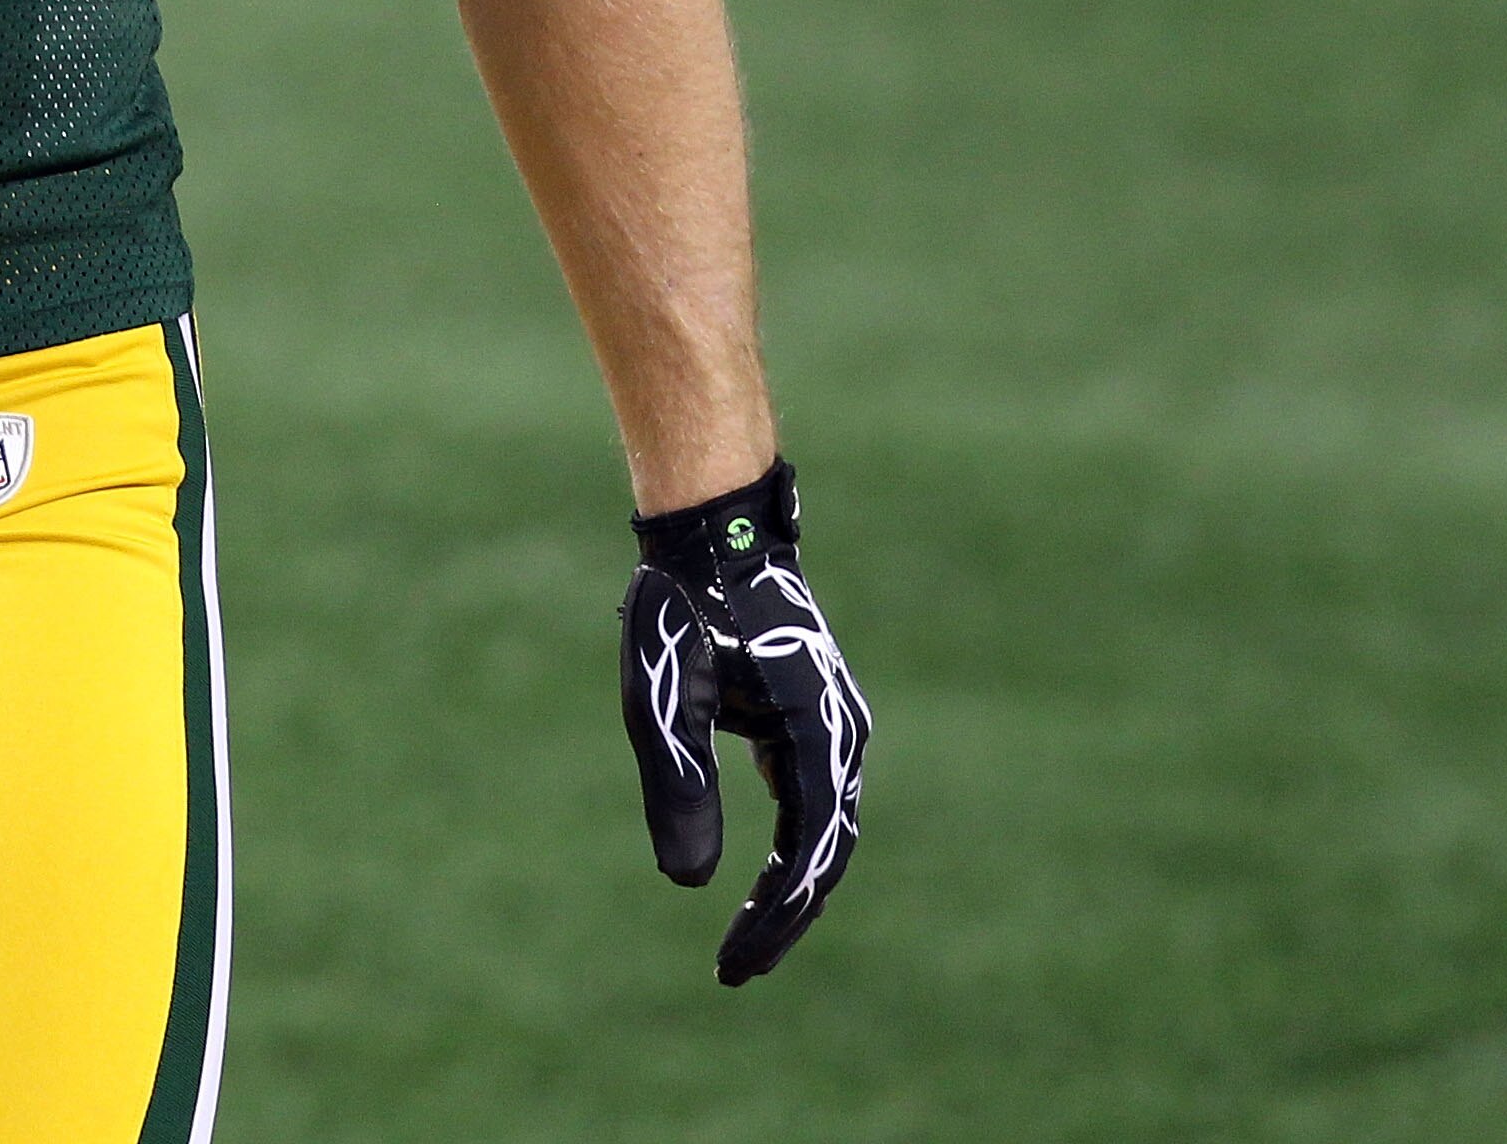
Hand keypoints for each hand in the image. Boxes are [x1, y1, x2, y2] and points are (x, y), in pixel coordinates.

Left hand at [618, 459, 869, 984]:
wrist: (714, 534)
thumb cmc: (683, 609)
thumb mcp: (665, 701)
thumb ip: (678, 786)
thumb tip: (685, 884)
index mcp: (817, 737)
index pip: (807, 857)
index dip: (772, 919)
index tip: (731, 967)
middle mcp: (841, 735)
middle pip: (825, 853)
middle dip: (784, 918)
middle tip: (736, 972)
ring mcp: (832, 723)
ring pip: (823, 828)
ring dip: (792, 885)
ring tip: (748, 938)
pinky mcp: (811, 714)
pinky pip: (811, 796)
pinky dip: (791, 843)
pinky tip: (763, 873)